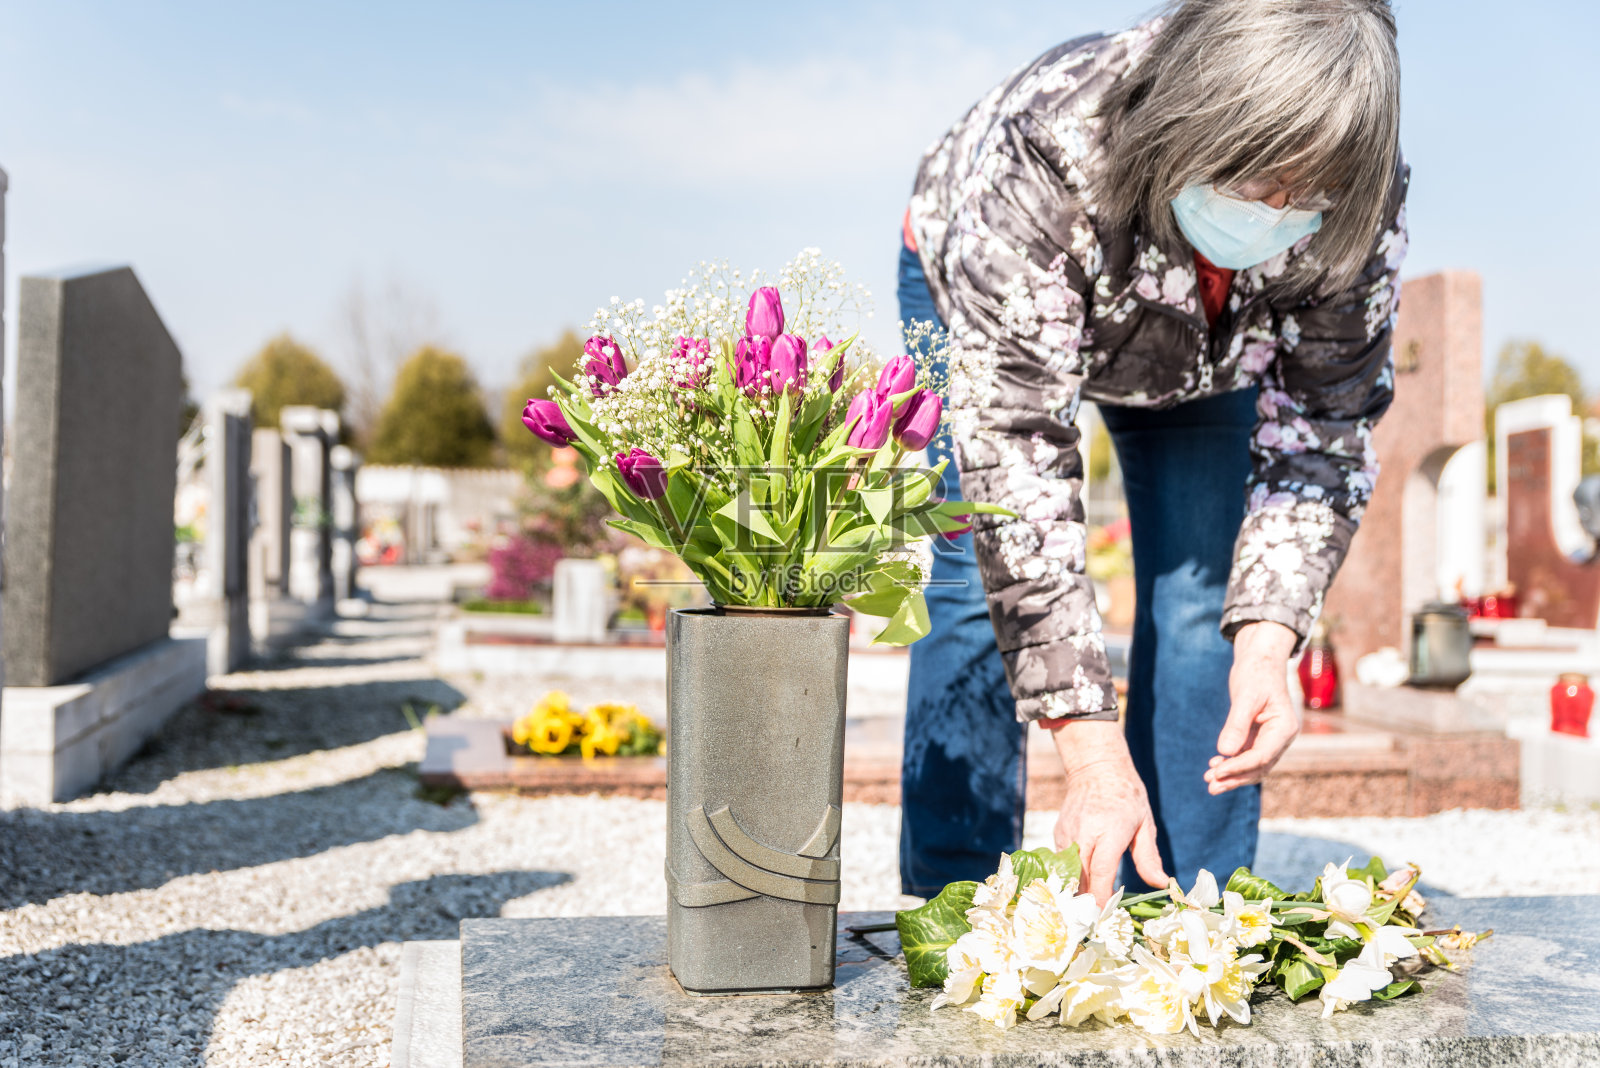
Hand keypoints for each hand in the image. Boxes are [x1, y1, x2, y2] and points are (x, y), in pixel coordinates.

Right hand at [1050, 721, 1166, 903]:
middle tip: (1096, 926)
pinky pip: (1063, 864)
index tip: (1104, 916)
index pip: (1102, 869)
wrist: (1095, 768)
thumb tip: (1162, 884)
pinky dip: (1071, 878)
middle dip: (1087, 903)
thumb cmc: (1126, 795)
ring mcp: (1067, 834)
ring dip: (1077, 893)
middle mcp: (1084, 832)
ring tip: (1086, 916)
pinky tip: (1080, 891)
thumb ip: (1149, 857)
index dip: (1101, 896)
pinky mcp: (1058, 835)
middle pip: (1081, 877)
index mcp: (1110, 829)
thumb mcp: (1144, 824)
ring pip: (1068, 873)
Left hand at [1206, 621, 1301, 794]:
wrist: (1259, 658)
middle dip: (1235, 778)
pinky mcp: (1259, 735)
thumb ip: (1236, 724)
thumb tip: (1225, 752)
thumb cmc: (1256, 672)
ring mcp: (1272, 738)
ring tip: (1209, 782)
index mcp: (1285, 728)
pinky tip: (1214, 766)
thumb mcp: (1245, 696)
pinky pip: (1247, 755)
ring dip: (1232, 775)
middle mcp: (1281, 737)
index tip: (1217, 772)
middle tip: (1211, 787)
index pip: (1262, 756)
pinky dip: (1232, 763)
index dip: (1239, 767)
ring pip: (1253, 764)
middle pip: (1259, 766)